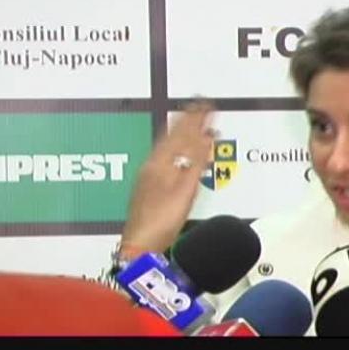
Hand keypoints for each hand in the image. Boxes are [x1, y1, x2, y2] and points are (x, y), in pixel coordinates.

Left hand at [121, 101, 215, 254]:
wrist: (141, 244)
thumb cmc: (161, 220)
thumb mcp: (186, 189)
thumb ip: (197, 161)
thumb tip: (206, 136)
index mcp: (161, 162)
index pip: (182, 132)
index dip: (195, 117)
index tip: (207, 104)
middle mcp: (152, 165)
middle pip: (171, 136)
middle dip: (186, 120)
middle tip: (198, 105)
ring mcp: (148, 176)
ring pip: (166, 146)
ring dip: (180, 132)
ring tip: (187, 120)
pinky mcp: (148, 187)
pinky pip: (163, 157)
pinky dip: (174, 147)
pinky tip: (175, 151)